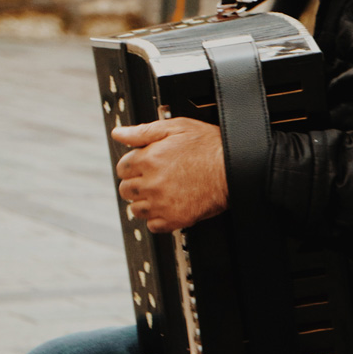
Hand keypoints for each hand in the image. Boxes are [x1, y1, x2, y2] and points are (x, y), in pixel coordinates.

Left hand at [111, 117, 227, 233]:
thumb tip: (118, 133)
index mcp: (148, 159)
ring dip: (144, 203)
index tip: (142, 166)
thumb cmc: (209, 146)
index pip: (122, 169)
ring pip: (136, 210)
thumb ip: (142, 131)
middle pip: (126, 190)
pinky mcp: (175, 219)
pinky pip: (153, 226)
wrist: (233, 167)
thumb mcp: (176, 127)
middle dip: (135, 184)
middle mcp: (152, 183)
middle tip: (151, 179)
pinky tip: (167, 207)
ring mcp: (162, 203)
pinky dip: (157, 219)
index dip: (132, 166)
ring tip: (159, 194)